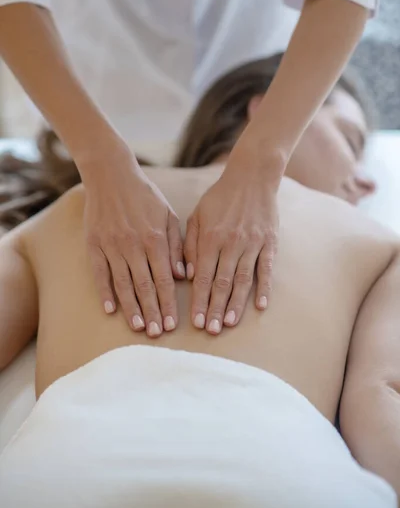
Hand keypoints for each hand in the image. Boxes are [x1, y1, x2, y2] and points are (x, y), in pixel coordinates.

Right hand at [82, 142, 184, 336]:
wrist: (111, 175)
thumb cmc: (145, 195)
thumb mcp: (167, 215)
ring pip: (123, 284)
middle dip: (152, 311)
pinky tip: (110, 310)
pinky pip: (100, 273)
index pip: (163, 278)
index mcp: (155, 238)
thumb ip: (176, 245)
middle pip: (144, 285)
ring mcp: (112, 246)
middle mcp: (134, 245)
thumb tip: (180, 275)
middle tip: (157, 333)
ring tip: (138, 327)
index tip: (172, 323)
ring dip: (131, 308)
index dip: (168, 302)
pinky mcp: (94, 244)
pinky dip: (105, 292)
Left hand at [184, 148, 280, 334]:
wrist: (252, 177)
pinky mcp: (270, 243)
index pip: (203, 276)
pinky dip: (265, 288)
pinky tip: (261, 305)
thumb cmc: (220, 197)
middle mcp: (231, 243)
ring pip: (243, 280)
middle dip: (215, 308)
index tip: (196, 320)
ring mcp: (252, 244)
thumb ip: (190, 244)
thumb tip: (187, 274)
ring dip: (236, 303)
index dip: (199, 300)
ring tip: (230, 323)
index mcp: (211, 238)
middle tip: (211, 330)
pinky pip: (267, 269)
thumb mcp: (197, 215)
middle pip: (222, 282)